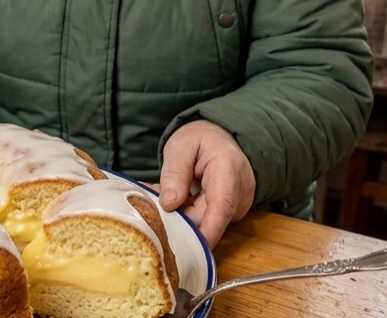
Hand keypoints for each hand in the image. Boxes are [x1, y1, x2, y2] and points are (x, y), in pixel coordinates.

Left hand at [157, 120, 254, 246]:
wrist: (222, 138)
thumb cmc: (203, 139)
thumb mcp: (182, 145)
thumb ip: (175, 172)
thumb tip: (169, 204)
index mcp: (229, 172)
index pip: (221, 207)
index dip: (207, 231)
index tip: (190, 247)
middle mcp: (238, 194)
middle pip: (207, 220)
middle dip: (177, 220)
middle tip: (148, 206)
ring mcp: (234, 206)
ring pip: (202, 223)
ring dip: (178, 214)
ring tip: (158, 192)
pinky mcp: (226, 214)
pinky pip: (202, 220)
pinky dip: (183, 212)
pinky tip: (170, 198)